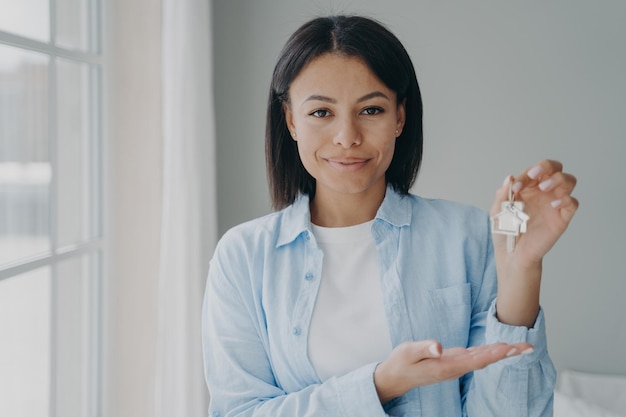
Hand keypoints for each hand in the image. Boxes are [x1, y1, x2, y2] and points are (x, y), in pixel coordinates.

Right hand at [374, 340, 532, 403]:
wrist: (396, 377)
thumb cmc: (401, 363)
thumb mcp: (408, 352)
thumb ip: (424, 348)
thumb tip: (439, 346)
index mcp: (447, 366)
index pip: (476, 360)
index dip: (494, 354)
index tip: (510, 349)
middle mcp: (455, 368)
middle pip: (485, 360)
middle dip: (506, 353)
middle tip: (527, 347)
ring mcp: (454, 365)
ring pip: (482, 358)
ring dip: (501, 352)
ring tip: (519, 346)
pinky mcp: (452, 361)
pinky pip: (475, 357)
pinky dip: (489, 351)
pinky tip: (498, 348)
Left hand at [490, 159, 578, 263]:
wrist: (512, 254)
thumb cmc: (505, 232)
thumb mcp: (497, 211)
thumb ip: (502, 195)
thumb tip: (510, 177)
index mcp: (527, 187)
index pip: (533, 171)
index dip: (526, 174)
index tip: (516, 187)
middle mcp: (543, 192)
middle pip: (555, 168)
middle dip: (547, 166)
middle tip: (534, 176)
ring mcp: (554, 203)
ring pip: (568, 181)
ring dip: (558, 179)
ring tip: (544, 188)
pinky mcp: (562, 217)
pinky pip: (572, 203)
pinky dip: (566, 199)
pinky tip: (553, 205)